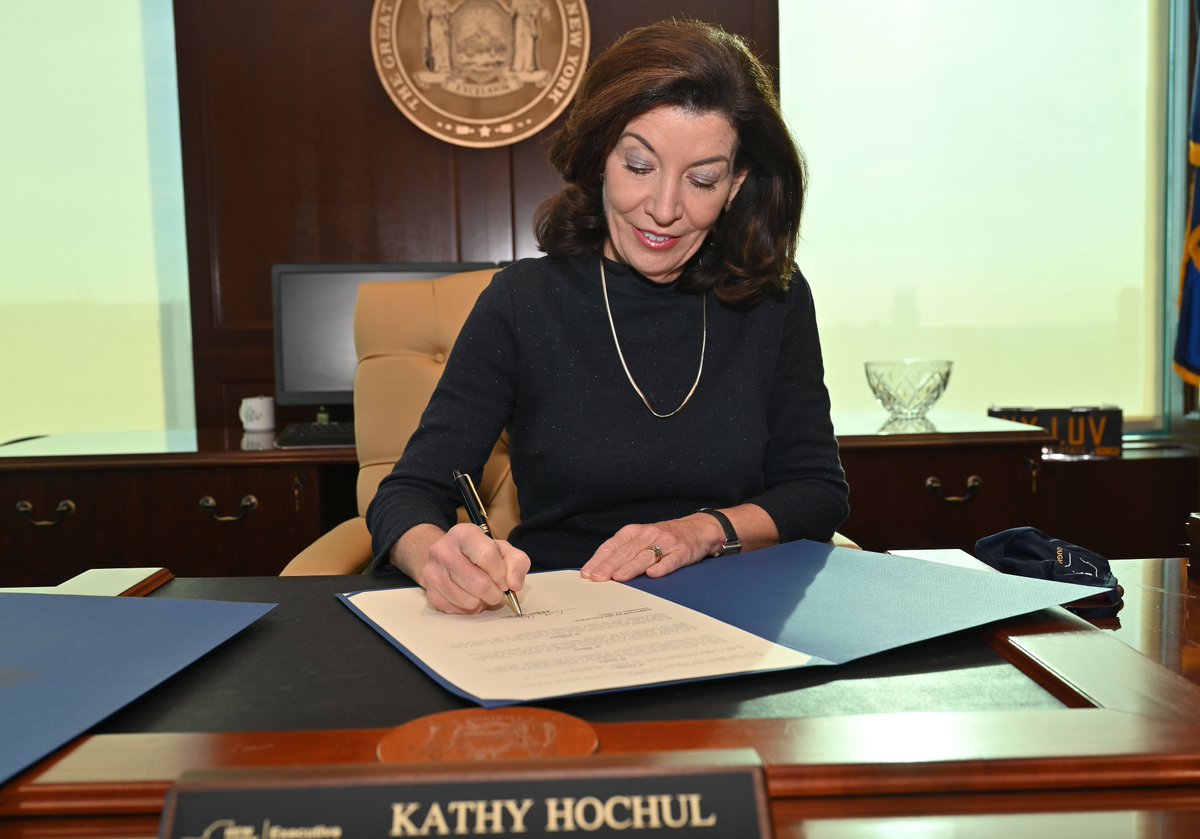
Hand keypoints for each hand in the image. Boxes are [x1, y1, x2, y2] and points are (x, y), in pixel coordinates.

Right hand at [405, 523, 529, 613]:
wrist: (446, 556)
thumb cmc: (477, 553)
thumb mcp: (502, 549)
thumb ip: (517, 562)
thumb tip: (514, 584)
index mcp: (463, 534)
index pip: (486, 555)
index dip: (501, 573)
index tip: (505, 580)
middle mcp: (443, 551)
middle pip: (478, 583)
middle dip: (495, 593)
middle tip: (497, 591)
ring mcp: (433, 573)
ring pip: (468, 601)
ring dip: (482, 602)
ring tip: (482, 592)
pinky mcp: (430, 593)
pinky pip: (457, 611)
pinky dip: (469, 609)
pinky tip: (469, 596)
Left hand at [580, 514, 721, 581]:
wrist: (698, 529)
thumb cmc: (664, 538)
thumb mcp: (641, 539)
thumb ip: (623, 552)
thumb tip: (599, 571)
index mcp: (634, 532)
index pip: (612, 546)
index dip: (599, 559)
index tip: (588, 573)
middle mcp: (648, 535)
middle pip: (626, 551)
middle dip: (610, 565)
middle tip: (598, 578)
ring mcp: (666, 543)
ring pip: (645, 555)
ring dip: (631, 567)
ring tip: (619, 577)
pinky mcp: (683, 551)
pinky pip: (672, 560)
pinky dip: (662, 567)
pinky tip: (653, 574)